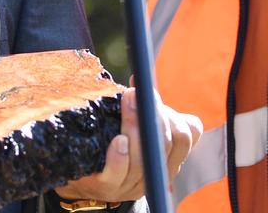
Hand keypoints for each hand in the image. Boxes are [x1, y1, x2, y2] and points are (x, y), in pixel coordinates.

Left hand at [53, 86, 202, 202]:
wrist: (83, 171)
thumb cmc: (112, 142)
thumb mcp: (136, 127)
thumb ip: (145, 110)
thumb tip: (139, 81)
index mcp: (168, 158)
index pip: (184, 137)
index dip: (170, 115)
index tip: (148, 94)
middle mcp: (155, 173)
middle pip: (166, 145)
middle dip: (151, 116)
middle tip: (135, 94)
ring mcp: (132, 184)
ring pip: (143, 158)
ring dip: (135, 128)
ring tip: (126, 104)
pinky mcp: (108, 187)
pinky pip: (118, 173)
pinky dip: (120, 156)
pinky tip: (118, 140)